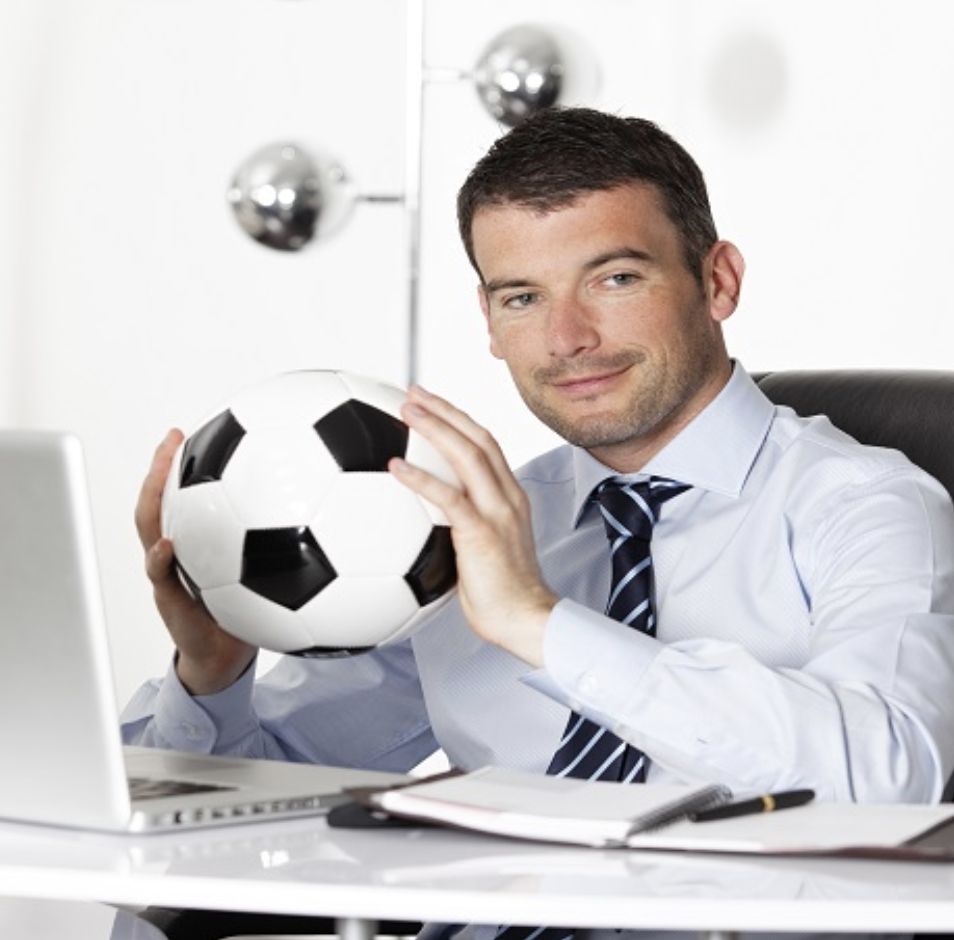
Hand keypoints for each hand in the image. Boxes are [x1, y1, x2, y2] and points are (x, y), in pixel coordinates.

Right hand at [135, 430, 256, 694]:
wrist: (224, 657)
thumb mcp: (266, 573)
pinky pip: (160, 577)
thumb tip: (324, 508)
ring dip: (150, 501)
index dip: (182, 463)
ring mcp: (169, 574)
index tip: (190, 431)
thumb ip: (282, 543)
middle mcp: (179, 552)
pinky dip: (160, 560)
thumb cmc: (248, 612)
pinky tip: (168, 545)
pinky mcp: (171, 601)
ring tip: (159, 478)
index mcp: (198, 541)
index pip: (183, 495)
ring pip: (148, 530)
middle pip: (159, 502)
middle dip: (160, 468)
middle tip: (172, 438)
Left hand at [391, 386, 557, 665]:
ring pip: (467, 455)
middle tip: (412, 393)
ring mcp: (498, 513)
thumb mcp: (484, 551)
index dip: (460, 420)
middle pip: (479, 437)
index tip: (432, 405)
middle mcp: (508, 497)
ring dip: (435, 427)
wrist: (526, 620)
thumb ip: (463, 529)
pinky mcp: (482, 533)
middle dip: (445, 410)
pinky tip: (394, 467)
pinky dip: (421, 478)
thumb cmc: (501, 595)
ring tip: (405, 410)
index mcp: (510, 498)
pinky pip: (449, 498)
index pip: (487, 445)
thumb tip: (425, 525)